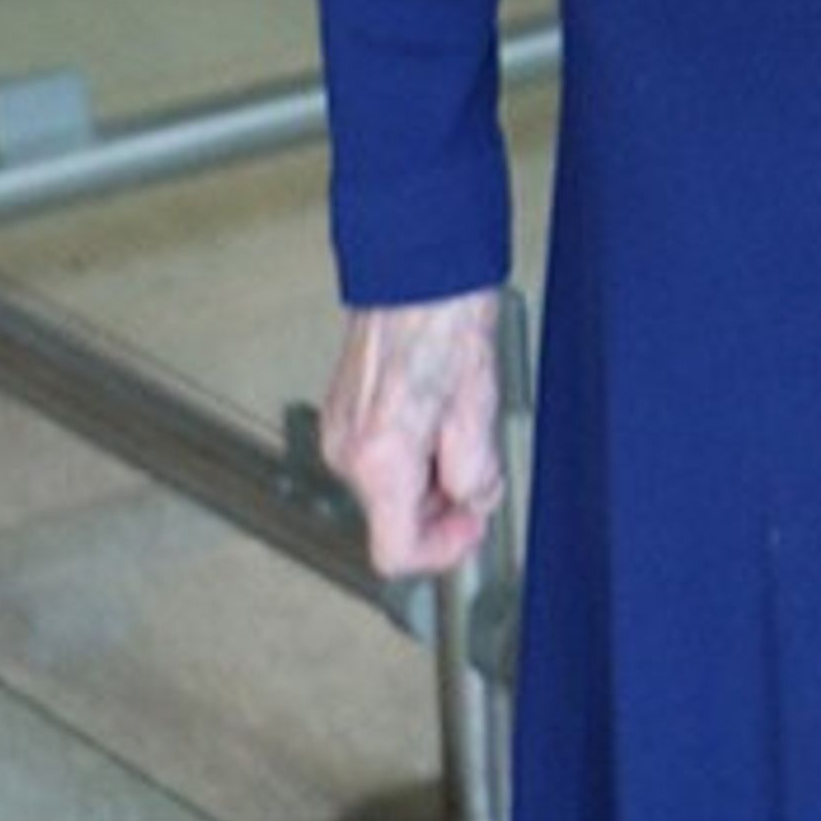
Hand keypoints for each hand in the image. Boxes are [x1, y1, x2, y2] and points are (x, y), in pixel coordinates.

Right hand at [319, 289, 511, 579]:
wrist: (416, 267)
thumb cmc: (444, 320)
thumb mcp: (478, 406)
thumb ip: (476, 472)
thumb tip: (476, 500)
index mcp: (379, 459)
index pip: (395, 552)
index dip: (441, 551)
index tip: (471, 529)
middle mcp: (347, 450)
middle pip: (393, 516)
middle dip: (441, 504)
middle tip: (480, 467)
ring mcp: (340, 429)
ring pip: (387, 486)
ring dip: (428, 473)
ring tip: (460, 422)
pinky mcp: (344, 410)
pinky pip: (379, 453)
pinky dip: (411, 447)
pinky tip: (437, 408)